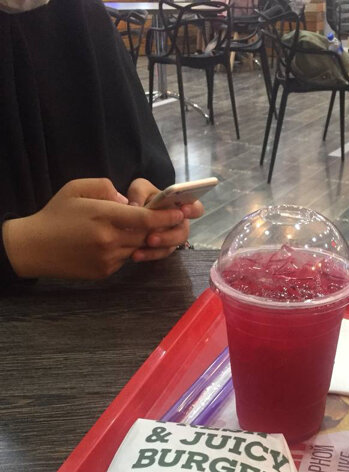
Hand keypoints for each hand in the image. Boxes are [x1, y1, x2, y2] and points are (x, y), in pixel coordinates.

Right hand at [2, 178, 188, 279]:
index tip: (180, 212)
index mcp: (104, 216)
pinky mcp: (105, 272)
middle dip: (157, 228)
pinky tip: (110, 243)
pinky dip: (125, 250)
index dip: (166, 216)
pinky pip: (125, 259)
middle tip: (164, 220)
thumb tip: (127, 201)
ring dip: (139, 240)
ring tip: (129, 229)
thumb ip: (106, 188)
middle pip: (146, 235)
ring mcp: (108, 259)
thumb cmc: (56, 214)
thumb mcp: (76, 188)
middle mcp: (110, 240)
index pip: (145, 219)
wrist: (35, 247)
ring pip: (137, 248)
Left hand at [126, 178, 204, 262]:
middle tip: (153, 236)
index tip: (183, 210)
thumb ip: (139, 192)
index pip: (196, 209)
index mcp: (180, 206)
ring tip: (145, 243)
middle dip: (169, 236)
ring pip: (171, 247)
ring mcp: (171, 238)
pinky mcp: (161, 249)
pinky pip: (159, 254)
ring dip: (159, 247)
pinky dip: (148, 254)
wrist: (131, 214)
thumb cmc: (143, 197)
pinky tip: (135, 254)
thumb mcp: (140, 188)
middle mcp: (179, 224)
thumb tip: (135, 205)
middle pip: (183, 233)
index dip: (193, 210)